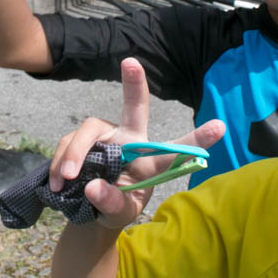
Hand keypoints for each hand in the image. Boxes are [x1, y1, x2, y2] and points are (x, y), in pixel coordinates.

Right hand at [49, 57, 223, 228]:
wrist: (86, 209)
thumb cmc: (114, 208)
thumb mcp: (118, 215)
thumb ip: (111, 204)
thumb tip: (91, 187)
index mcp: (150, 160)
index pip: (175, 149)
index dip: (198, 138)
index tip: (221, 127)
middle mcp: (129, 140)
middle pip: (134, 107)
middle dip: (135, 84)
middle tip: (131, 62)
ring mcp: (104, 135)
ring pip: (88, 130)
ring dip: (74, 154)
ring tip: (65, 179)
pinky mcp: (81, 138)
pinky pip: (66, 143)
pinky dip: (58, 163)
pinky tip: (56, 184)